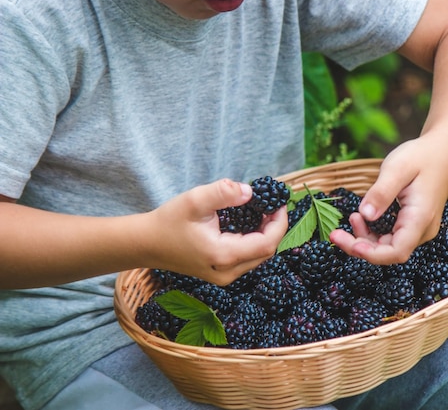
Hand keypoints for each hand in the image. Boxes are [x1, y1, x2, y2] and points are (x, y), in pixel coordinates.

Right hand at [144, 178, 287, 285]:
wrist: (146, 244)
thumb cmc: (169, 221)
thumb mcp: (195, 200)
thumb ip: (223, 192)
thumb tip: (250, 191)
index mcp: (223, 256)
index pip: (267, 244)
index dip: (279, 223)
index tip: (280, 203)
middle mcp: (227, 272)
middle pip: (266, 252)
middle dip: (274, 227)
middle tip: (272, 205)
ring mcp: (224, 276)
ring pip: (258, 256)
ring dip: (265, 234)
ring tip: (262, 211)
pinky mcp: (221, 274)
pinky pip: (248, 258)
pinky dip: (254, 240)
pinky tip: (250, 223)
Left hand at [330, 133, 447, 264]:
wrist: (443, 149)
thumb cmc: (421, 156)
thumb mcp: (397, 168)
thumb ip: (381, 193)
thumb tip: (365, 215)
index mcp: (421, 218)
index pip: (397, 251)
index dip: (372, 254)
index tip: (351, 244)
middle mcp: (423, 229)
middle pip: (389, 252)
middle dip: (360, 247)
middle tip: (335, 234)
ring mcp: (419, 229)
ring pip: (388, 246)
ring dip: (365, 239)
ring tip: (351, 218)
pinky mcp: (412, 224)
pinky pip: (390, 237)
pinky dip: (372, 232)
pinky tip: (361, 217)